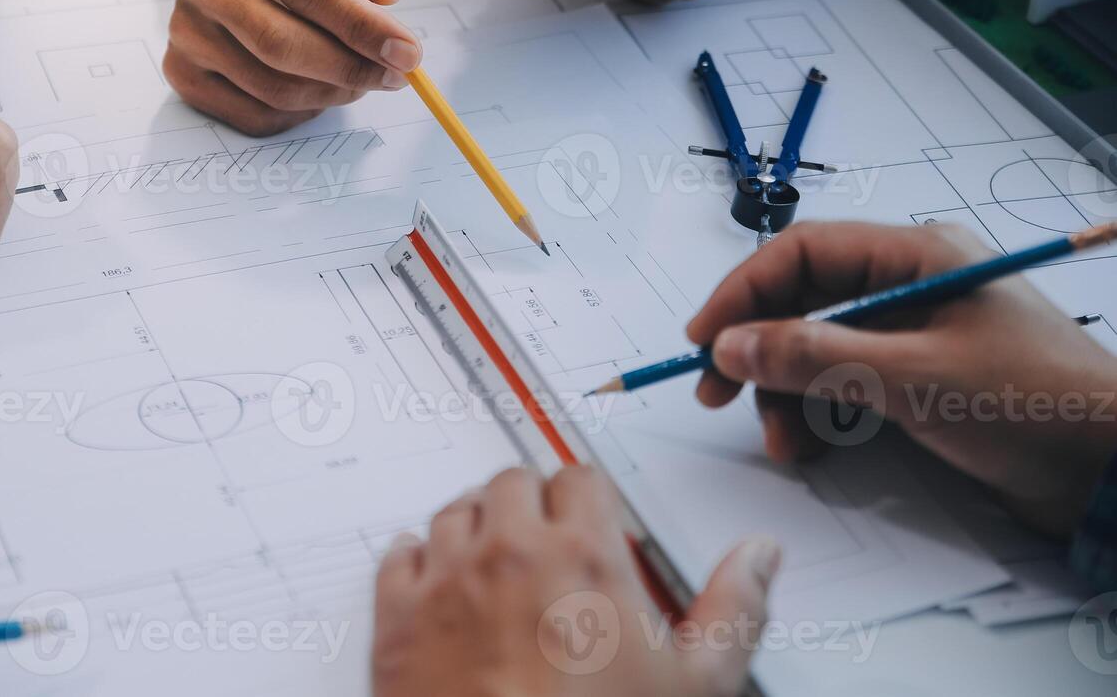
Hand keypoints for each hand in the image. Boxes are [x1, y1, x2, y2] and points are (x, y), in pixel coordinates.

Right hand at [167, 0, 419, 134]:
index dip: (359, 25)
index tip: (407, 51)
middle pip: (278, 44)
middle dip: (350, 68)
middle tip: (396, 75)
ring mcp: (184, 28)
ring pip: (270, 88)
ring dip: (332, 92)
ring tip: (361, 75)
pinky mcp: (184, 71)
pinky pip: (253, 115)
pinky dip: (301, 112)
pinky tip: (320, 85)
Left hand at [372, 466, 779, 696]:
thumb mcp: (696, 685)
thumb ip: (734, 608)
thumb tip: (759, 557)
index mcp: (583, 557)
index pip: (580, 479)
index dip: (589, 500)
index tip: (593, 525)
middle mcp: (509, 553)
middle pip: (512, 483)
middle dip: (532, 504)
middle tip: (547, 545)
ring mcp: (446, 581)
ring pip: (454, 510)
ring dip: (476, 525)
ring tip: (497, 563)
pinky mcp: (396, 618)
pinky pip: (398, 554)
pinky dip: (417, 560)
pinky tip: (440, 586)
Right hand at [688, 222, 1116, 535]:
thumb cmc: (1040, 406)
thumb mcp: (917, 380)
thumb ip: (817, 358)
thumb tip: (732, 345)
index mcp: (917, 256)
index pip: (804, 252)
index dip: (743, 291)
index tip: (705, 340)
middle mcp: (911, 286)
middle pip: (803, 301)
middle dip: (758, 349)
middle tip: (718, 392)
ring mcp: (915, 335)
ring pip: (817, 349)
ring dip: (787, 394)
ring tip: (785, 443)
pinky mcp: (920, 382)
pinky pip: (845, 385)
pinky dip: (819, 415)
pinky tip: (815, 447)